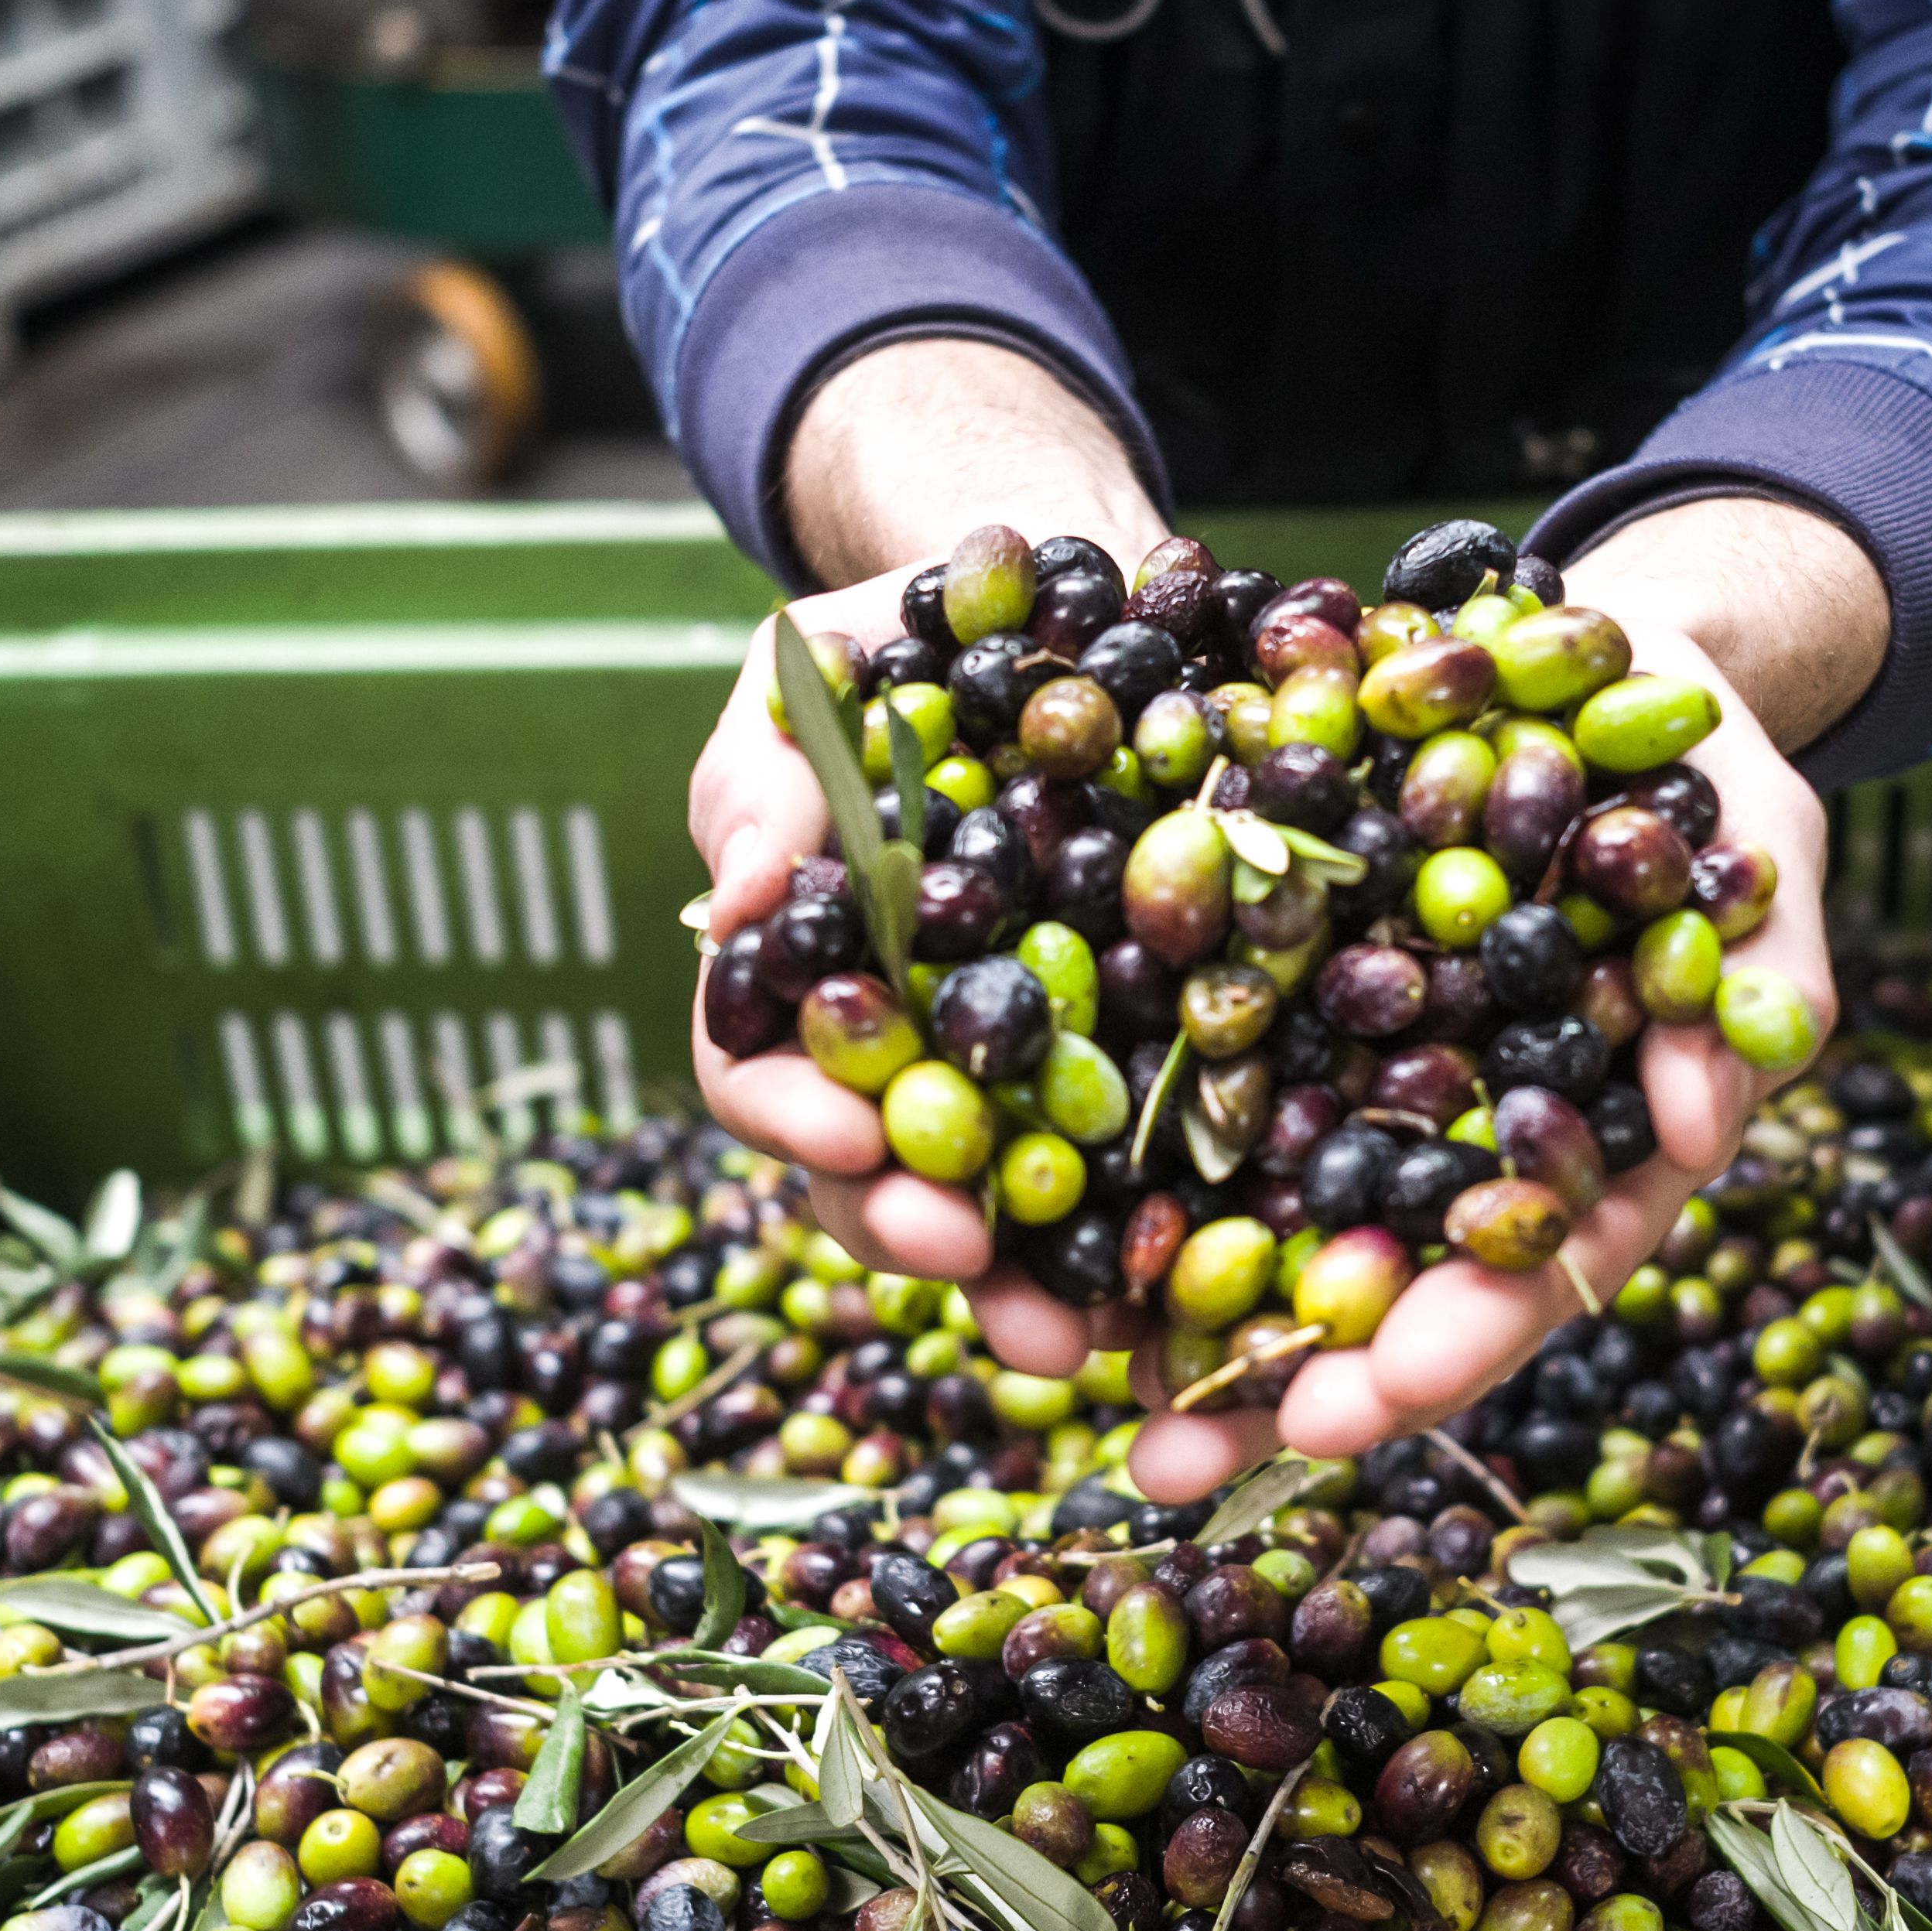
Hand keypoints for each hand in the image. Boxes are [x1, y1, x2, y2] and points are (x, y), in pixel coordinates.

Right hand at [685, 338, 1164, 1373]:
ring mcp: (1012, 1066)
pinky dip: (1153, 1231)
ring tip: (1072, 1336)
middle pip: (874, 1175)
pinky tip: (1189, 1280)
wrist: (1045, 594)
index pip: (757, 1073)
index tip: (844, 1134)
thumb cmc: (897, 641)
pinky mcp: (1131, 1057)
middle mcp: (900, 1046)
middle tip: (967, 1256)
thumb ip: (761, 782)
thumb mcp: (803, 680)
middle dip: (910, 1229)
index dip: (790, 1116)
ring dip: (1026, 1282)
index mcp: (804, 976)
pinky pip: (1136, 1160)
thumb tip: (742, 895)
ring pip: (999, 1203)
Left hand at [1122, 496, 1879, 1500]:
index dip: (1442, 1349)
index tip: (1350, 1414)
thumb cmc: (1700, 765)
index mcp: (1594, 1136)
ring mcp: (1369, 1075)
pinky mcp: (1278, 995)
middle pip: (1379, 1287)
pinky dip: (1126, 1163)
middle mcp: (1468, 1135)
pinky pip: (1198, 1086)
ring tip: (1078, 1394)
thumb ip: (1749, 989)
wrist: (1591, 649)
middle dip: (1279, 1382)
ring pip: (1277, 1217)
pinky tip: (1031, 1227)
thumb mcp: (1755, 857)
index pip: (1524, 1271)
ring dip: (1183, 1318)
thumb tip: (1702, 1124)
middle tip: (1172, 1464)